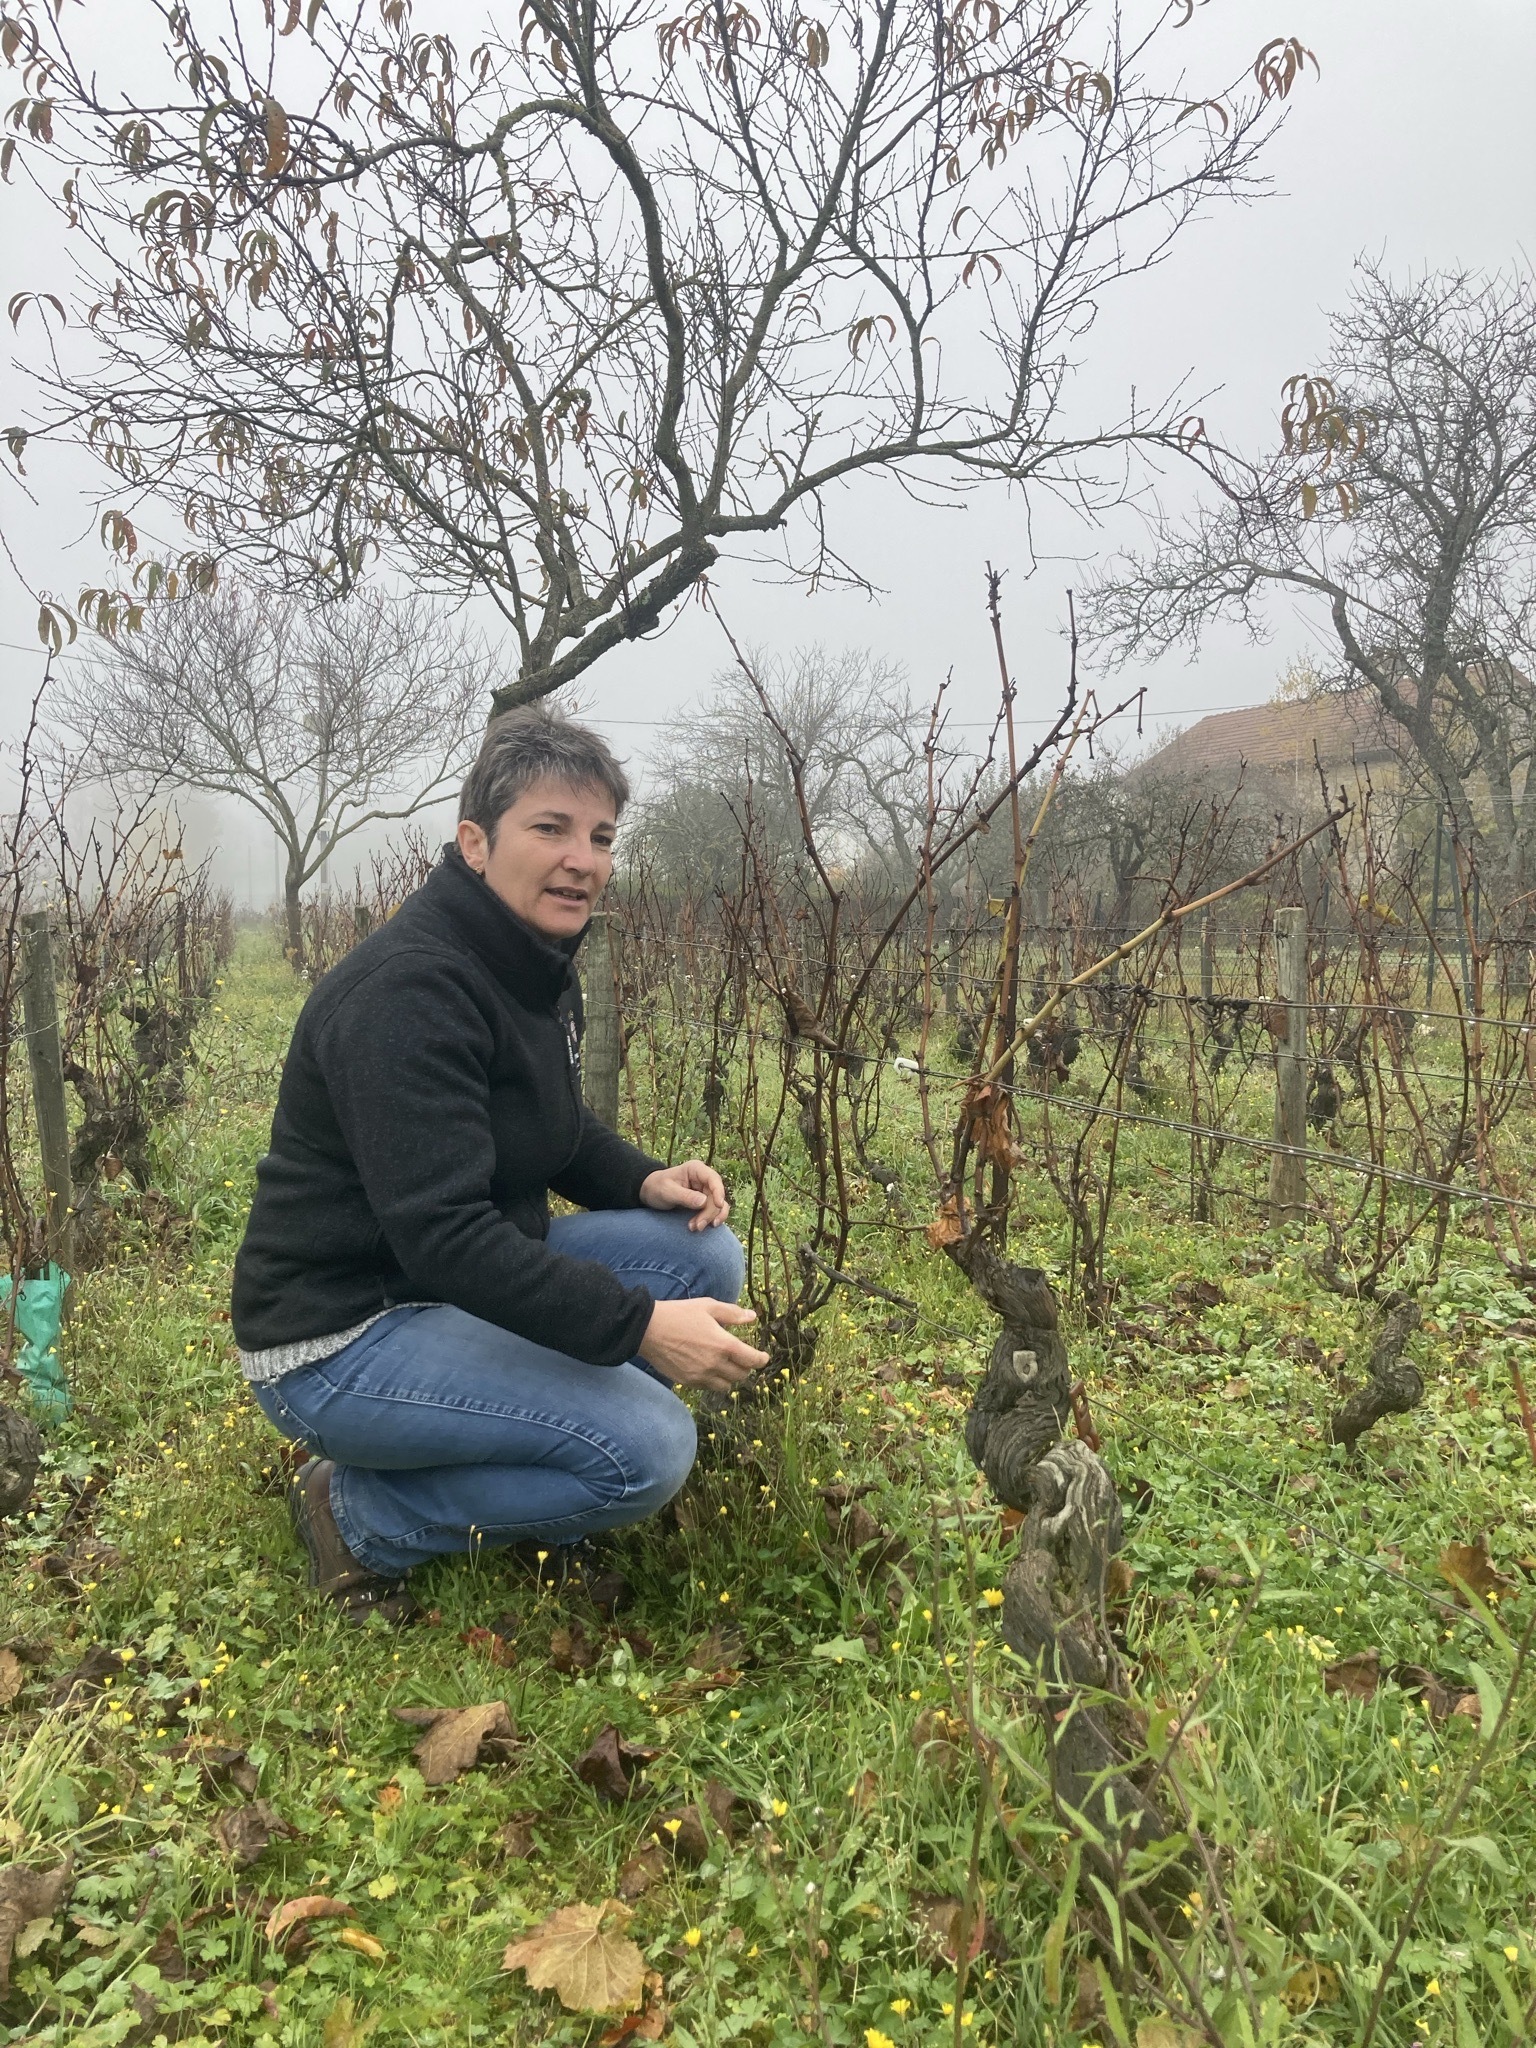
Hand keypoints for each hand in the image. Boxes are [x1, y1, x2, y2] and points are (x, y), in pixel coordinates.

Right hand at [638, 1297, 767, 1390]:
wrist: (648, 1330)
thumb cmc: (679, 1314)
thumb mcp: (708, 1306)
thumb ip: (733, 1313)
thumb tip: (752, 1316)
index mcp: (723, 1344)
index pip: (752, 1360)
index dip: (761, 1359)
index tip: (763, 1357)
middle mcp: (715, 1364)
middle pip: (741, 1375)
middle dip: (746, 1367)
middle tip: (743, 1358)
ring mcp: (701, 1375)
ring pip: (726, 1386)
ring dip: (730, 1377)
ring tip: (726, 1366)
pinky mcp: (688, 1382)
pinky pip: (709, 1388)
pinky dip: (714, 1381)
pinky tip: (709, 1370)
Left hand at [639, 1158, 729, 1231]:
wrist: (650, 1193)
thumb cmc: (656, 1187)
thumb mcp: (667, 1191)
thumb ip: (685, 1196)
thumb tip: (704, 1202)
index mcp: (695, 1169)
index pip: (713, 1178)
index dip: (719, 1192)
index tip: (719, 1205)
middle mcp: (703, 1179)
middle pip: (716, 1196)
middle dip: (709, 1212)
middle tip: (698, 1226)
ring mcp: (705, 1190)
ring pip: (717, 1205)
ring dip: (710, 1218)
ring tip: (696, 1228)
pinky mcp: (705, 1202)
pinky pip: (714, 1211)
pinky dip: (709, 1220)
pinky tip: (698, 1226)